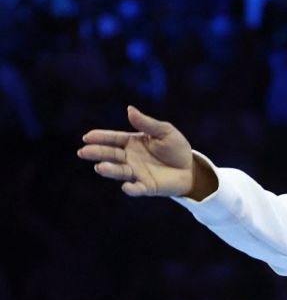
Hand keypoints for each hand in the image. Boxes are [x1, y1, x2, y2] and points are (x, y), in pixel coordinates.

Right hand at [78, 106, 196, 196]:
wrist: (190, 168)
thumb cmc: (175, 148)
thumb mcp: (164, 131)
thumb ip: (147, 123)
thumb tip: (129, 109)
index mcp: (132, 142)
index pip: (114, 139)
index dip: (101, 138)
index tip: (87, 137)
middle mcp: (130, 158)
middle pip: (111, 155)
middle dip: (98, 153)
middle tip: (84, 152)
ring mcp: (136, 173)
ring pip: (120, 171)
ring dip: (110, 170)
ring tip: (100, 167)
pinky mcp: (146, 187)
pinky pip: (137, 189)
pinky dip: (131, 189)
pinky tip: (126, 187)